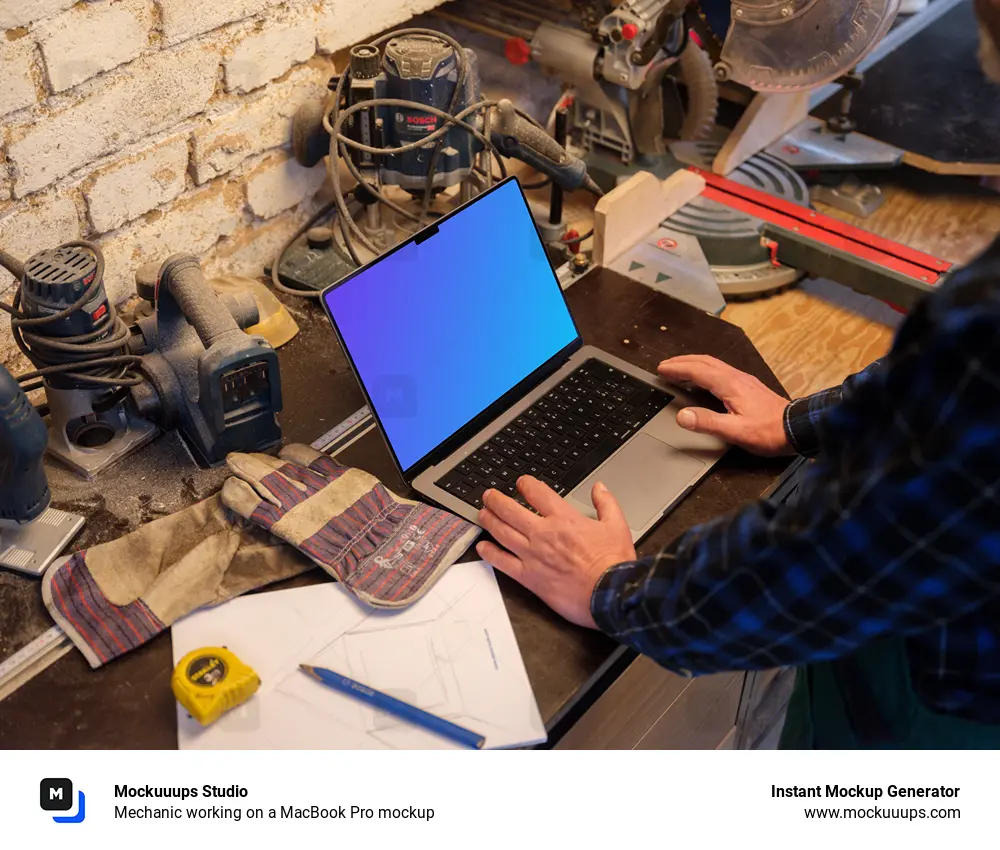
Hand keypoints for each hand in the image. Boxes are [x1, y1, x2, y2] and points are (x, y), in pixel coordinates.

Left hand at [476, 476, 635, 628]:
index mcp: (565, 519)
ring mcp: (533, 555)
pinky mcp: (529, 577)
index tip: (521, 482)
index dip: (526, 484)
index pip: (538, 493)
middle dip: (497, 500)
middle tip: (489, 495)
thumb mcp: (617, 525)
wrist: (609, 594)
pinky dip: (490, 554)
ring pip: (502, 532)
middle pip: (511, 510)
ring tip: (482, 513)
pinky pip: (503, 563)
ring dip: (489, 520)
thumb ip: (606, 503)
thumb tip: (600, 487)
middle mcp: (544, 534)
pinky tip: (482, 548)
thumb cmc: (613, 564)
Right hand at [658, 355, 794, 456]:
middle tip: (666, 365)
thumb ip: (707, 423)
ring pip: (714, 364)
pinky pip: (722, 371)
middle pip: (704, 362)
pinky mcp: (749, 387)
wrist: (797, 428)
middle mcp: (737, 378)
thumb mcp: (735, 431)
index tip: (662, 369)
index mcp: (730, 385)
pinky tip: (705, 379)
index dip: (677, 369)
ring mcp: (744, 381)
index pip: (697, 371)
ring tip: (680, 368)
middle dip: (683, 362)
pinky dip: (706, 370)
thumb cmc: (769, 432)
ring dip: (694, 364)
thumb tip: (682, 416)